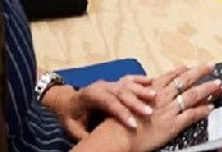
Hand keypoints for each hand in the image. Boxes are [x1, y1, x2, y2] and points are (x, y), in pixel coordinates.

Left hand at [41, 75, 158, 139]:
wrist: (66, 101)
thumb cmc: (70, 117)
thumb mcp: (73, 129)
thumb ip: (86, 134)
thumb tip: (98, 143)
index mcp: (90, 95)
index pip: (108, 103)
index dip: (121, 113)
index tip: (132, 125)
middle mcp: (102, 86)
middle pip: (121, 92)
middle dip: (136, 102)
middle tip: (149, 112)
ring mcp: (109, 83)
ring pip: (127, 84)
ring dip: (141, 90)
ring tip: (155, 96)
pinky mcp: (114, 82)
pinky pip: (128, 79)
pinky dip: (140, 79)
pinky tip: (151, 81)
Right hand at [101, 66, 221, 151]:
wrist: (119, 134)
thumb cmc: (121, 120)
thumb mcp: (131, 101)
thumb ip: (142, 94)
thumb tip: (147, 90)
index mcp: (153, 89)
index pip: (171, 76)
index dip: (183, 70)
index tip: (191, 65)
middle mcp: (163, 96)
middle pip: (186, 80)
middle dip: (200, 71)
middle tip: (212, 65)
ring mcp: (169, 110)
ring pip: (193, 95)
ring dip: (207, 89)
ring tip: (219, 84)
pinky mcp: (172, 125)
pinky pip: (191, 115)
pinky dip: (202, 110)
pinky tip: (211, 107)